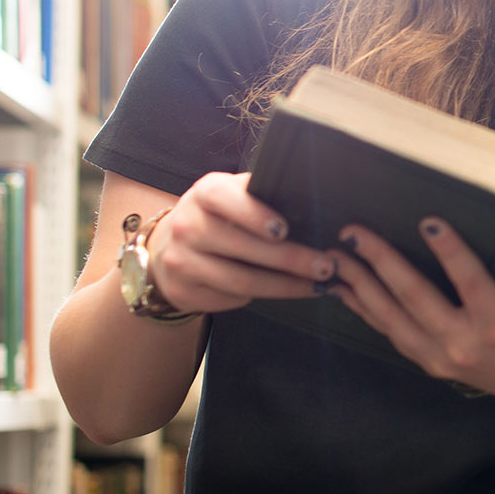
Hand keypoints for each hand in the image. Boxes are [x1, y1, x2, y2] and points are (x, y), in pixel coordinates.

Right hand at [142, 172, 336, 313]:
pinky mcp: (182, 291)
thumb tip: (311, 203)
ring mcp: (180, 261)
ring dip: (284, 286)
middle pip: (243, 247)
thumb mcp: (232, 194)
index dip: (255, 215)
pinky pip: (229, 299)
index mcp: (205, 194)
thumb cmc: (216, 215)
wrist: (169, 244)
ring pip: (240, 281)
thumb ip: (261, 194)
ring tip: (315, 285)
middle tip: (325, 266)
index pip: (225, 199)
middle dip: (291, 259)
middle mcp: (188, 226)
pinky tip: (283, 292)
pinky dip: (261, 298)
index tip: (285, 230)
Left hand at [328, 218, 494, 423]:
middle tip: (354, 232)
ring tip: (335, 257)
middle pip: (414, 299)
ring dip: (362, 286)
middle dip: (381, 263)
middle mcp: (466, 344)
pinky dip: (367, 312)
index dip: (449, 250)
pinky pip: (393, 335)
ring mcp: (445, 358)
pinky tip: (346, 291)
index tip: (428, 219)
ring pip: (393, 318)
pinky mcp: (435, 365)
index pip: (469, 282)